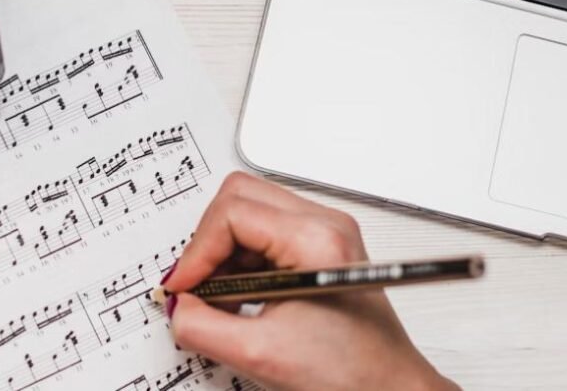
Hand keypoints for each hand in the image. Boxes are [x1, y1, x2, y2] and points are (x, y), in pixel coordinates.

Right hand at [162, 172, 457, 390]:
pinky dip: (241, 259)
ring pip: (249, 210)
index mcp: (315, 239)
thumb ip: (202, 326)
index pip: (232, 214)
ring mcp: (324, 231)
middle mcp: (324, 223)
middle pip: (239, 196)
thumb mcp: (260, 354)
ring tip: (220, 297)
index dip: (197, 252)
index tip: (184, 287)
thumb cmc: (352, 372)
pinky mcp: (320, 245)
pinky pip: (263, 231)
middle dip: (208, 242)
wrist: (389, 389)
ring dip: (223, 251)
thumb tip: (177, 305)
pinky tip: (240, 296)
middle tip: (196, 284)